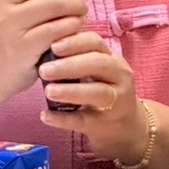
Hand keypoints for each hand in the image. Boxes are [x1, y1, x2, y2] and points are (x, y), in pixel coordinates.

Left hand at [35, 31, 149, 164]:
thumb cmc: (103, 89)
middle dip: (69, 66)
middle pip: (98, 65)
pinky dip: (63, 119)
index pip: (95, 43)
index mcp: (112, 58)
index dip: (74, 42)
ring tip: (48, 91)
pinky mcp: (105, 124)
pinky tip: (46, 116)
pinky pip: (84, 120)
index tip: (52, 45)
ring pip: (97, 93)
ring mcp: (116, 101)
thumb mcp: (97, 70)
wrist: (125, 126)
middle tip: (44, 70)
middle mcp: (119, 76)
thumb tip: (46, 44)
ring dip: (71, 91)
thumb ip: (78, 57)